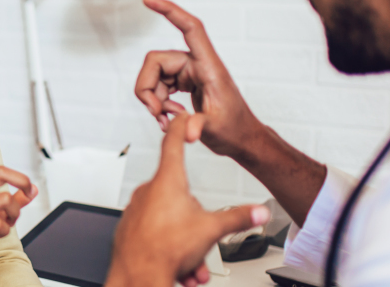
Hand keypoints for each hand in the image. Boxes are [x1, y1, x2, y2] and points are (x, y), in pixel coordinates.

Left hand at [106, 112, 268, 286]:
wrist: (136, 278)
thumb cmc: (164, 250)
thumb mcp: (211, 230)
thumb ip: (238, 218)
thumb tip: (259, 212)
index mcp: (167, 181)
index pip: (173, 142)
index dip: (181, 127)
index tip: (183, 118)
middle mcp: (148, 191)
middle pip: (182, 197)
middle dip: (197, 224)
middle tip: (201, 243)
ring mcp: (137, 209)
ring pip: (171, 221)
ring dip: (187, 244)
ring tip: (191, 264)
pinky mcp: (130, 227)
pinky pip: (157, 234)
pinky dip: (172, 250)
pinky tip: (179, 268)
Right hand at [135, 0, 268, 158]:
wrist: (241, 138)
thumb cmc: (235, 128)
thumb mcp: (216, 129)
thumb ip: (199, 127)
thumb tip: (186, 132)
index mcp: (208, 66)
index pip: (190, 28)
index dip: (170, 11)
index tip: (149, 0)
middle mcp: (197, 64)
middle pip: (156, 61)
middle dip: (148, 89)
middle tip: (157, 113)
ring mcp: (189, 72)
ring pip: (154, 75)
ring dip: (153, 99)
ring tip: (167, 119)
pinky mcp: (184, 81)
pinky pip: (158, 84)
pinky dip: (157, 102)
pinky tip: (168, 116)